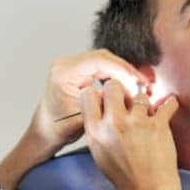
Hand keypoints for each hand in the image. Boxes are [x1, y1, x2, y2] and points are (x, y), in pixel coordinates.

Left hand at [29, 49, 149, 154]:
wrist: (46, 131)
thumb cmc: (58, 128)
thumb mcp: (83, 118)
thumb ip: (104, 104)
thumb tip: (129, 96)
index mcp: (64, 73)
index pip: (98, 61)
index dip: (121, 69)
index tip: (137, 81)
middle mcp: (66, 65)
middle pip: (103, 58)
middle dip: (125, 71)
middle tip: (143, 85)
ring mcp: (72, 66)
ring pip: (105, 62)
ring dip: (122, 73)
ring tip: (138, 87)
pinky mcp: (78, 71)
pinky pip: (101, 68)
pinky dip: (115, 76)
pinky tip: (127, 87)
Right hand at [79, 79, 179, 189]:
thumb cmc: (125, 175)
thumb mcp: (99, 153)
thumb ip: (96, 128)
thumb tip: (101, 106)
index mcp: (95, 132)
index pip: (88, 95)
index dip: (97, 93)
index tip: (104, 97)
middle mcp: (114, 124)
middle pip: (113, 86)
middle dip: (120, 90)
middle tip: (126, 101)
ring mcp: (137, 123)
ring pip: (139, 94)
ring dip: (144, 104)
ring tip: (146, 117)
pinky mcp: (158, 125)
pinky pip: (167, 103)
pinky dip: (169, 104)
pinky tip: (167, 107)